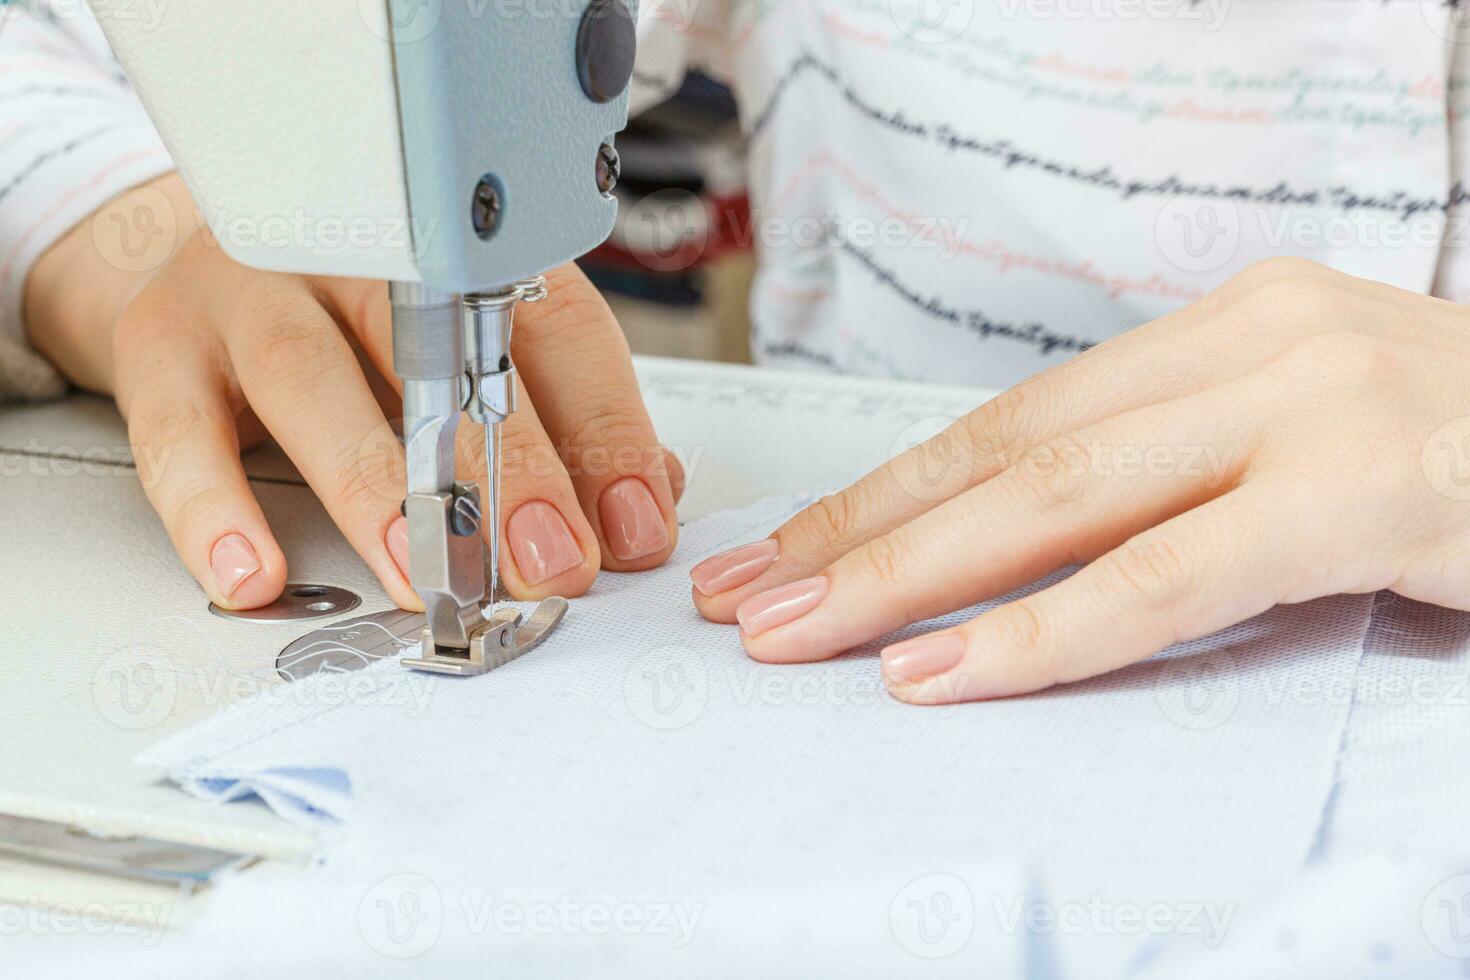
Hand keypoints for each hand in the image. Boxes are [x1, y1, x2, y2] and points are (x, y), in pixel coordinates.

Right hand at [26, 174, 680, 609]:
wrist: (195, 266)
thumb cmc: (358, 329)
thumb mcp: (466, 359)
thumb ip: (560, 423)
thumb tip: (649, 499)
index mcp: (458, 261)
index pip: (555, 332)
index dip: (605, 433)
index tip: (634, 530)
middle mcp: (359, 259)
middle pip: (442, 353)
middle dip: (507, 467)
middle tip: (547, 562)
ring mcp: (252, 290)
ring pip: (312, 376)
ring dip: (377, 486)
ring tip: (422, 574)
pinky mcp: (160, 341)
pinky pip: (181, 429)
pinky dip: (215, 508)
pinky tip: (256, 574)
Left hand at [689, 258, 1469, 703]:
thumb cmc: (1466, 461)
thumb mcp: (1298, 446)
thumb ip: (1177, 481)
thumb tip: (1021, 552)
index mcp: (1221, 332)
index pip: (1011, 422)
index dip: (886, 491)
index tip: (788, 551)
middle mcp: (1249, 343)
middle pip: (1006, 455)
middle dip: (861, 535)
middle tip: (749, 599)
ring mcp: (1307, 405)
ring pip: (1058, 502)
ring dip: (911, 576)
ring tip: (801, 636)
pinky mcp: (1365, 489)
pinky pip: (1170, 576)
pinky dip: (1049, 631)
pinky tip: (948, 672)